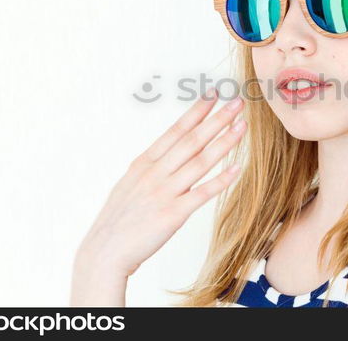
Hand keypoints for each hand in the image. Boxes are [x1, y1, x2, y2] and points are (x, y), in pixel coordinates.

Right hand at [70, 87, 245, 304]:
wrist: (105, 252)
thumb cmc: (118, 220)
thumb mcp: (130, 184)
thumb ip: (152, 168)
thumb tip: (167, 153)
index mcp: (144, 163)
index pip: (175, 130)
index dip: (196, 111)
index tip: (213, 94)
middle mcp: (155, 173)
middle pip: (191, 140)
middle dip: (216, 119)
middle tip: (237, 102)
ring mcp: (164, 192)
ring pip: (199, 161)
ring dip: (223, 142)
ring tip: (242, 127)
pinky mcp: (172, 214)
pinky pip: (201, 193)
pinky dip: (220, 180)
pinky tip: (238, 168)